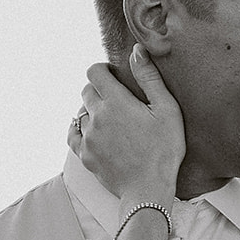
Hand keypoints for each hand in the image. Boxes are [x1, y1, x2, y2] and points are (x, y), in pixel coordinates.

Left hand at [78, 45, 183, 201]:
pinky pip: (72, 134)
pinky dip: (80, 130)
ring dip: (93, 112)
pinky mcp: (84, 154)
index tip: (114, 77)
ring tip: (111, 122)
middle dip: (99, 90)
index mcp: (116, 101)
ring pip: (81, 113)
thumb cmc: (164, 150)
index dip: (103, 70)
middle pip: (86, 91)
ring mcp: (87, 137)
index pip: (94, 71)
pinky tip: (94, 133)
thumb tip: (136, 50)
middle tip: (117, 101)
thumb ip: (149, 78)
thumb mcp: (167, 110)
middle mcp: (96, 116)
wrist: (148, 189)